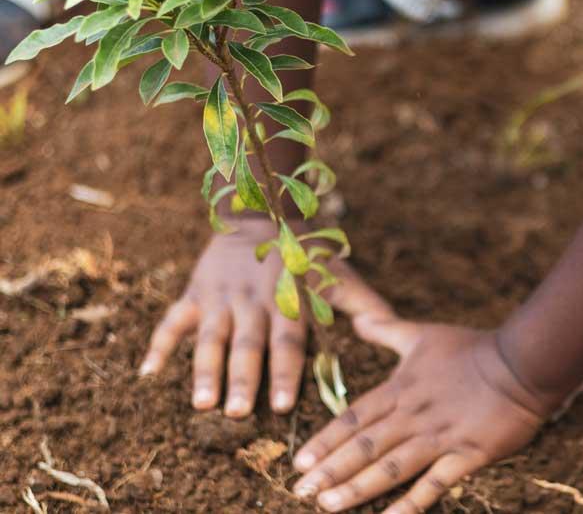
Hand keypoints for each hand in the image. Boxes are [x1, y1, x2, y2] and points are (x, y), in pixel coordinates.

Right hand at [140, 217, 391, 416]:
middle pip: (247, 345)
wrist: (262, 211)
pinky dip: (160, 344)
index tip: (284, 404)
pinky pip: (174, 319)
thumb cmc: (306, 253)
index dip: (286, 372)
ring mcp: (221, 296)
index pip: (289, 342)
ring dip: (204, 370)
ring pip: (211, 337)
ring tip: (201, 402)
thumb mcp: (337, 273)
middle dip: (242, 379)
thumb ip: (364, 302)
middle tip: (236, 413)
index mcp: (288, 300)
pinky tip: (147, 373)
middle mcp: (253, 301)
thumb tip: (392, 327)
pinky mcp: (196, 291)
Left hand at [291, 319, 550, 512]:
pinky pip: (434, 484)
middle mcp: (414, 415)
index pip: (354, 417)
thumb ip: (386, 329)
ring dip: (357, 488)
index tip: (299, 461)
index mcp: (401, 389)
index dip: (325, 440)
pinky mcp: (467, 455)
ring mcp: (440, 436)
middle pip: (364, 446)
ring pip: (390, 467)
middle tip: (300, 492)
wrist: (521, 363)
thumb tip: (356, 318)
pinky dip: (411, 503)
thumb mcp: (422, 334)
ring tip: (328, 506)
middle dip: (330, 470)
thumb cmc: (471, 348)